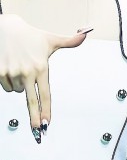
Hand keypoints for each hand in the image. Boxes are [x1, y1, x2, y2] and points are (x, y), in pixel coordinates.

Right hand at [0, 15, 92, 132]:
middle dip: (35, 118)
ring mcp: (12, 73)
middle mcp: (26, 72)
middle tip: (38, 131)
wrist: (5, 27)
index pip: (45, 94)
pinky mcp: (0, 72)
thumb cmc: (30, 35)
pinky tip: (10, 69)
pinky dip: (9, 82)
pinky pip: (7, 88)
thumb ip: (70, 41)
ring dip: (20, 86)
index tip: (48, 123)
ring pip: (18, 92)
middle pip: (31, 101)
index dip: (46, 110)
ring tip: (20, 68)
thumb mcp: (51, 39)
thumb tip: (85, 34)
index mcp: (41, 67)